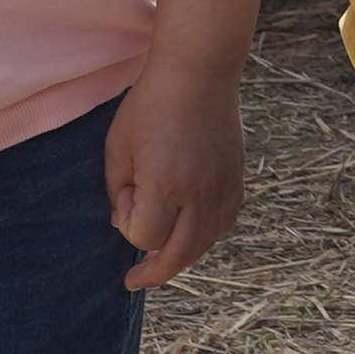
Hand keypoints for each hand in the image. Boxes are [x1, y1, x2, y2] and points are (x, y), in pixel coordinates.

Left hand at [107, 57, 246, 289]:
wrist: (200, 72)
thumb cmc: (150, 106)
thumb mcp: (117, 147)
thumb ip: (118, 191)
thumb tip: (127, 221)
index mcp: (164, 184)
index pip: (144, 238)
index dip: (127, 230)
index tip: (121, 204)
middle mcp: (199, 191)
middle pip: (179, 253)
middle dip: (154, 272)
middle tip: (135, 280)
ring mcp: (222, 186)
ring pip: (206, 241)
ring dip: (183, 255)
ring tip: (163, 259)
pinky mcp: (236, 177)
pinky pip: (224, 221)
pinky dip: (207, 235)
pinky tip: (192, 233)